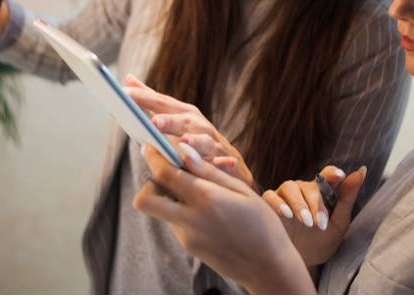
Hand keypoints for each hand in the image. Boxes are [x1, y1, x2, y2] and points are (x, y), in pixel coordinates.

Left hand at [124, 74, 256, 190]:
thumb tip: (129, 78)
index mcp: (185, 114)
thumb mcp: (176, 118)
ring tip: (185, 142)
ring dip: (196, 142)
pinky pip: (227, 164)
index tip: (125, 94)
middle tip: (154, 122)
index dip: (145, 98)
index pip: (163, 104)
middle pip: (185, 121)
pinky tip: (226, 165)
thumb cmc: (196, 139)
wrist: (229, 163)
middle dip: (171, 121)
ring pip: (206, 142)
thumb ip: (153, 102)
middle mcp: (201, 126)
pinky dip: (227, 163)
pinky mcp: (228, 164)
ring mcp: (216, 144)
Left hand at [134, 142, 314, 293]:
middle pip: (145, 199)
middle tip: (163, 171)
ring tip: (191, 188)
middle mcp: (190, 219)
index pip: (164, 173)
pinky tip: (204, 209)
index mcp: (206, 199)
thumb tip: (184, 150)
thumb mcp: (242, 191)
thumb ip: (209, 171)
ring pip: (160, 210)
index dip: (153, 156)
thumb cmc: (262, 225)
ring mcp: (187, 237)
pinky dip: (180, 210)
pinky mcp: (189, 247)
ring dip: (166, 196)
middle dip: (148, 182)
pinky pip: (174, 222)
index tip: (151, 145)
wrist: (268, 268)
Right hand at [262, 165, 365, 266]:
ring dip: (298, 204)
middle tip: (320, 224)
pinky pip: (269, 197)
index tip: (340, 176)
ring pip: (289, 187)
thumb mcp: (339, 223)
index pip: (326, 175)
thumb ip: (347, 197)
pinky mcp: (268, 207)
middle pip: (308, 185)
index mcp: (319, 192)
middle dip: (315, 204)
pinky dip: (278, 203)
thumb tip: (362, 170)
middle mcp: (301, 190)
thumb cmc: (320, 243)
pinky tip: (286, 215)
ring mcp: (283, 197)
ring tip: (306, 222)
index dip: (332, 173)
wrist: (300, 264)